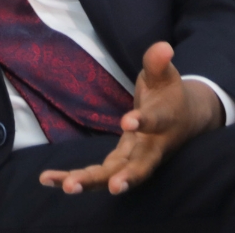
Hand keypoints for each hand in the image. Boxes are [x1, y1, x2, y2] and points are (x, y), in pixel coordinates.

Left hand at [39, 42, 224, 194]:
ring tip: (66, 187)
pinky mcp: (120, 162)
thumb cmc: (170, 93)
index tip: (128, 121)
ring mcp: (135, 158)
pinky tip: (47, 179)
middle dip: (125, 177)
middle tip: (112, 187)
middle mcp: (152, 146)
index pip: (155, 121)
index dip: (143, 122)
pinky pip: (99, 174)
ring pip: (115, 175)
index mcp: (165, 121)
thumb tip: (163, 47)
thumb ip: (158, 63)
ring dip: (91, 182)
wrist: (187, 118)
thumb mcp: (166, 75)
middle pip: (140, 166)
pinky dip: (75, 178)